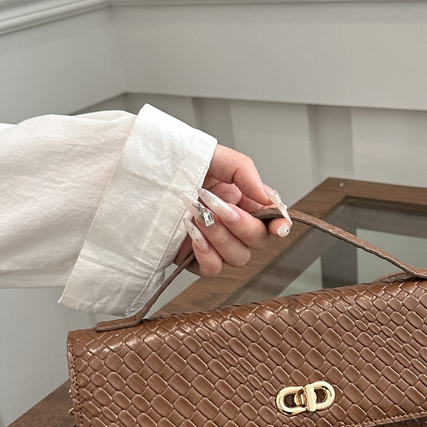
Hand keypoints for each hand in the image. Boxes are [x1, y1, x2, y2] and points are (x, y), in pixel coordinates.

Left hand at [174, 145, 291, 276]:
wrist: (146, 176)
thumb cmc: (181, 164)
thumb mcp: (219, 158)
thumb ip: (247, 174)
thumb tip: (267, 198)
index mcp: (246, 201)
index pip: (273, 220)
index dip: (280, 226)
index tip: (278, 227)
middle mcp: (235, 225)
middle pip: (258, 241)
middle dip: (241, 225)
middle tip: (218, 207)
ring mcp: (217, 243)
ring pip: (238, 258)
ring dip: (220, 237)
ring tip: (199, 215)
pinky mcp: (196, 258)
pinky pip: (213, 269)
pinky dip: (206, 254)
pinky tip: (193, 234)